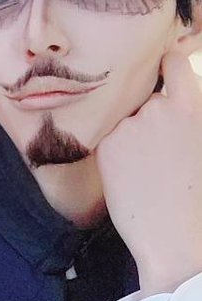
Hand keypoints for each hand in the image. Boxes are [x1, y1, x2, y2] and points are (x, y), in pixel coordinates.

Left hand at [96, 53, 201, 294]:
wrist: (174, 238)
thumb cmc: (194, 198)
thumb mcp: (199, 143)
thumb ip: (186, 116)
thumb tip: (166, 99)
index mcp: (193, 106)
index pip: (173, 62)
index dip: (166, 65)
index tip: (161, 69)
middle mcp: (160, 107)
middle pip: (144, 99)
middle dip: (145, 117)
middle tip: (155, 152)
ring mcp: (131, 125)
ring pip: (124, 121)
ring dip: (129, 137)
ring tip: (144, 171)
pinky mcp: (108, 144)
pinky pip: (108, 140)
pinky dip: (114, 155)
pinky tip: (130, 178)